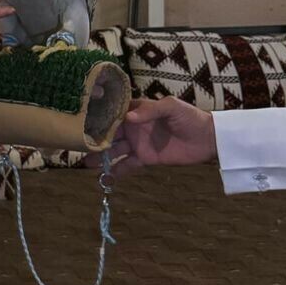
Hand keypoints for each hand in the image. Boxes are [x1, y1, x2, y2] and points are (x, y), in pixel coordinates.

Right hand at [84, 96, 217, 176]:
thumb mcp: (171, 107)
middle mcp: (133, 126)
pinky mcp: (146, 158)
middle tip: (77, 144)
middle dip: (94, 138)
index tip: (82, 120)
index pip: (113, 112)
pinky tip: (104, 177)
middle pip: (109, 132)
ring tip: (86, 162)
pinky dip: (116, 171)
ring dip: (100, 156)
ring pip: (114, 150)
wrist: (208, 138)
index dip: (98, 116)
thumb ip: (150, 110)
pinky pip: (127, 165)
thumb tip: (129, 116)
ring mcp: (138, 143)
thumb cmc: (189, 117)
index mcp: (137, 110)